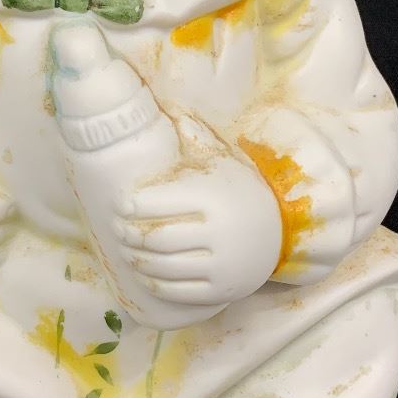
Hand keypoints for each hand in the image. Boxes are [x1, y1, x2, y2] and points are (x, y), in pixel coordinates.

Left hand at [114, 147, 282, 311]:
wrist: (280, 232)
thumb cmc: (239, 191)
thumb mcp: (223, 162)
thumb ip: (197, 137)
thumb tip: (171, 107)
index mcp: (213, 197)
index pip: (158, 202)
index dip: (131, 206)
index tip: (120, 205)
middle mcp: (218, 232)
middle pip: (155, 238)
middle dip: (128, 235)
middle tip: (117, 230)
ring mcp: (221, 264)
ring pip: (163, 266)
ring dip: (137, 260)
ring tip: (126, 250)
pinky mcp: (221, 291)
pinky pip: (178, 290)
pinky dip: (155, 283)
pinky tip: (144, 273)